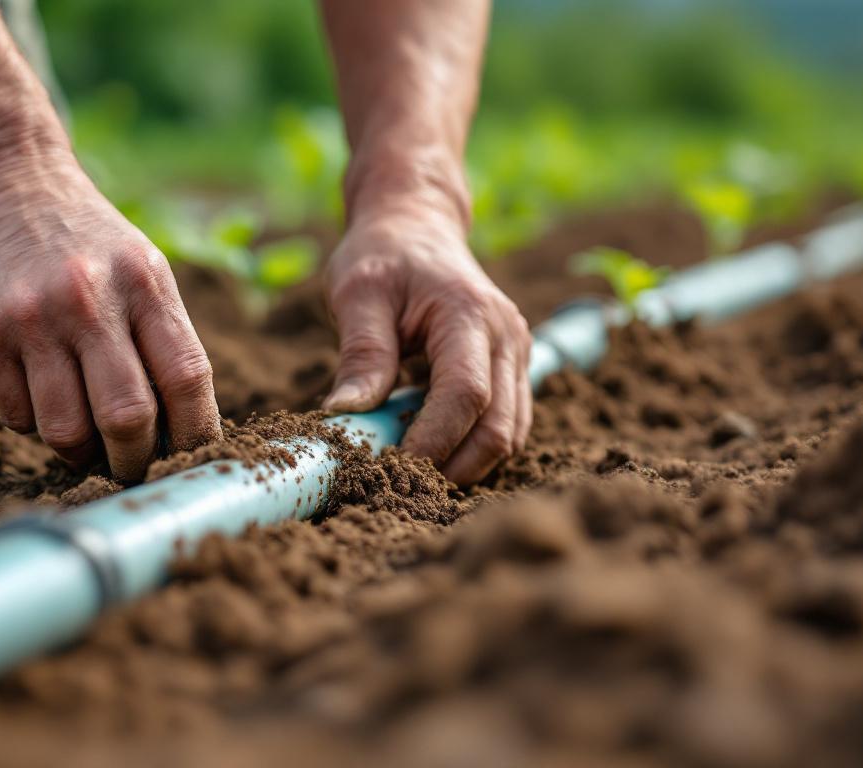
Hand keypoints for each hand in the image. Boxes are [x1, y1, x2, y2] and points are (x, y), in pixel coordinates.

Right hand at [0, 147, 220, 480]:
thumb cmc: (81, 237)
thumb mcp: (140, 267)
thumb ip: (164, 341)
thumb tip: (180, 439)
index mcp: (139, 282)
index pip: (185, 381)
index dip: (193, 436)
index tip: (185, 460)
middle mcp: (79, 301)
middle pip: (122, 421)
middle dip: (131, 461)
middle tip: (127, 467)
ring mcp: (14, 320)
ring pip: (53, 432)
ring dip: (67, 439)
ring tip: (67, 403)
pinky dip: (14, 409)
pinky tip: (17, 368)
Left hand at [323, 203, 531, 484]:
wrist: (416, 226)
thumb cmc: (382, 256)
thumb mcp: (358, 293)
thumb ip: (361, 353)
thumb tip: (345, 415)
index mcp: (469, 314)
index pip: (465, 396)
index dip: (433, 441)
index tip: (388, 469)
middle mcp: (506, 336)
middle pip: (499, 427)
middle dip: (453, 467)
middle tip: (397, 485)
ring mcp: (517, 353)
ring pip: (510, 434)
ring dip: (465, 464)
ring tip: (409, 471)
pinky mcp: (513, 368)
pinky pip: (505, 423)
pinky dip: (471, 447)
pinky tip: (427, 447)